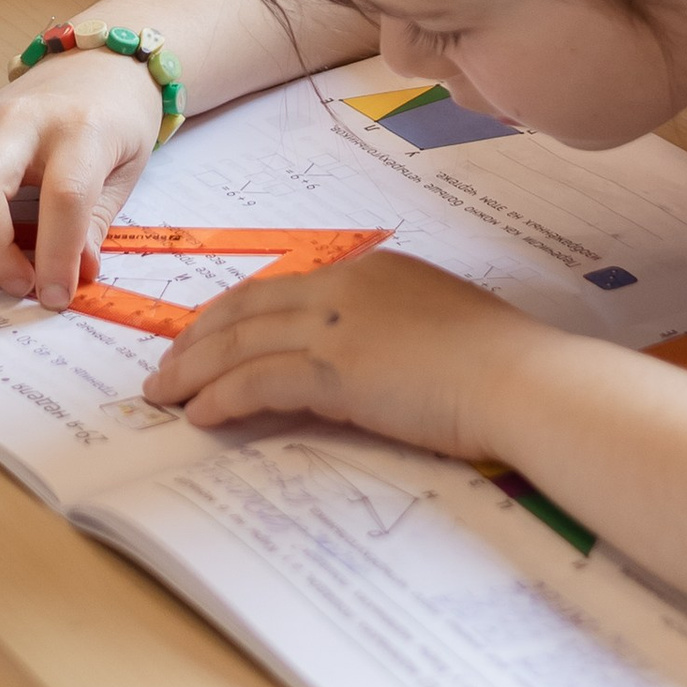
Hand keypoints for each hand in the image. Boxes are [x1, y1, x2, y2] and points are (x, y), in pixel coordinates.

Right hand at [0, 50, 162, 306]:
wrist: (92, 66)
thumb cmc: (113, 123)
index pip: (62, 195)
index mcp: (78, 129)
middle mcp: (17, 120)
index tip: (55, 296)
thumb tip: (70, 278)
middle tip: (12, 283)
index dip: (58, 257)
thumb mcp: (125, 173)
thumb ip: (94, 226)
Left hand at [144, 250, 535, 461]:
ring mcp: (337, 326)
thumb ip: (392, 327)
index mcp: (371, 271)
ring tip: (164, 396)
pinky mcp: (336, 371)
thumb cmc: (500, 362)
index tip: (203, 333)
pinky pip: (259, 382)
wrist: (523, 379)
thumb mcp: (437, 323)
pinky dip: (223, 398)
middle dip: (196, 339)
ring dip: (194, 371)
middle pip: (246, 309)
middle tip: (165, 367)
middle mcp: (345, 287)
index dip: (232, 312)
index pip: (280, 286)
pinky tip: (202, 416)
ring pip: (241, 344)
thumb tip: (365, 357)